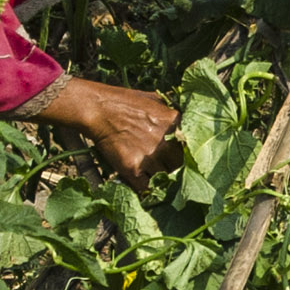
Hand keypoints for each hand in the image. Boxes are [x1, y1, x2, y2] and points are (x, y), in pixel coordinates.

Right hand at [45, 77, 180, 182]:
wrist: (98, 109)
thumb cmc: (125, 102)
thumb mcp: (155, 100)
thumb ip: (171, 113)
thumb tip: (183, 124)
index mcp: (175, 123)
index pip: (190, 148)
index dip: (186, 156)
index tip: (182, 161)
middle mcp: (166, 142)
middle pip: (179, 166)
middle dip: (173, 169)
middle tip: (166, 171)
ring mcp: (150, 156)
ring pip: (164, 179)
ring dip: (159, 180)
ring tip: (153, 179)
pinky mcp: (133, 168)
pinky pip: (146, 188)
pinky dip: (145, 190)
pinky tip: (143, 186)